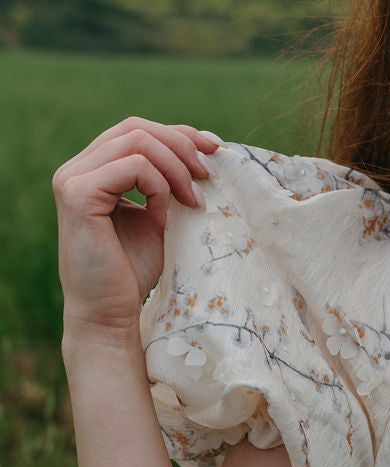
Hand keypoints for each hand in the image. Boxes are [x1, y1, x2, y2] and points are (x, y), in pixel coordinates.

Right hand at [52, 116, 218, 343]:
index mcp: (92, 171)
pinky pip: (134, 167)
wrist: (109, 315)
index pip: (136, 131)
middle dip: (181, 144)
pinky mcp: (78, 194)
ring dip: (176, 166)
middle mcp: (76, 168)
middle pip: (136, 128)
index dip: (178, 134)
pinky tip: (170, 212)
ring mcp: (72, 179)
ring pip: (137, 141)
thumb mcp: (156, 220)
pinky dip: (160, 184)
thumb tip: (202, 154)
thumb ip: (167, 186)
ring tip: (196, 199)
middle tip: (210, 173)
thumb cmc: (132, 273)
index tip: (214, 150)